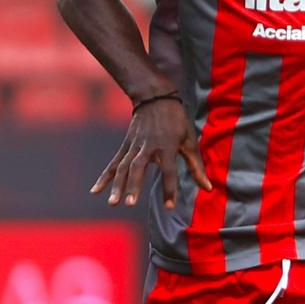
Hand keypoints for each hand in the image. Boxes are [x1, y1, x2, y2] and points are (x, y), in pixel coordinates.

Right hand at [90, 98, 211, 208]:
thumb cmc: (177, 121)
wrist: (155, 97)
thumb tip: (208, 188)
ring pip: (124, 167)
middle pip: (138, 168)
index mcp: (167, 146)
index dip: (169, 188)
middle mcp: (148, 146)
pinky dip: (105, 177)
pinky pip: (114, 163)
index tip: (169, 206)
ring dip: (118, 185)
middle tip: (130, 204)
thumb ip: (197, 166)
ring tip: (114, 203)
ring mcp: (134, 146)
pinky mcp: (125, 145)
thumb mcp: (190, 140)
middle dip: (134, 185)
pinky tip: (95, 191)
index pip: (169, 171)